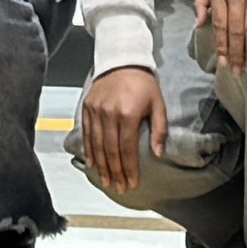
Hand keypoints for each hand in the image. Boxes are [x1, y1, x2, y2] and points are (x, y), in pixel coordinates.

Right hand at [75, 64, 167, 196]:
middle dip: (115, 172)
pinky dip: (89, 150)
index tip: (132, 182)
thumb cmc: (143, 83)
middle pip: (110, 150)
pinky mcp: (87, 107)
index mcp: (128, 114)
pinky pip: (87, 133)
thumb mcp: (158, 104)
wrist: (122, 60)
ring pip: (97, 144)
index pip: (127, 148)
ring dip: (102, 165)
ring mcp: (96, 111)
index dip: (129, 168)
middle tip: (119, 187)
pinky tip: (93, 163)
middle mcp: (109, 114)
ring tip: (106, 181)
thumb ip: (159, 129)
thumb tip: (158, 153)